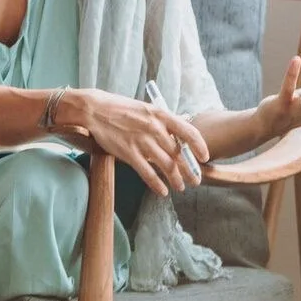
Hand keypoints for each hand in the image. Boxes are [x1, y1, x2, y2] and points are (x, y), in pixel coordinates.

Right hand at [65, 89, 208, 196]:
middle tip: (196, 180)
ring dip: (176, 179)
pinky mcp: (129, 153)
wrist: (95, 110)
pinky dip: (157, 184)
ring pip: (166, 165)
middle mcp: (155, 128)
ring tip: (181, 187)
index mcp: (161, 115)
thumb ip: (163, 120)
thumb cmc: (121, 108)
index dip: (199, 146)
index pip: (189, 131)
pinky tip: (163, 191)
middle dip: (189, 169)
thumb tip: (182, 124)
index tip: (204, 157)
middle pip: (179, 153)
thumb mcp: (147, 109)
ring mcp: (142, 141)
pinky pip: (147, 173)